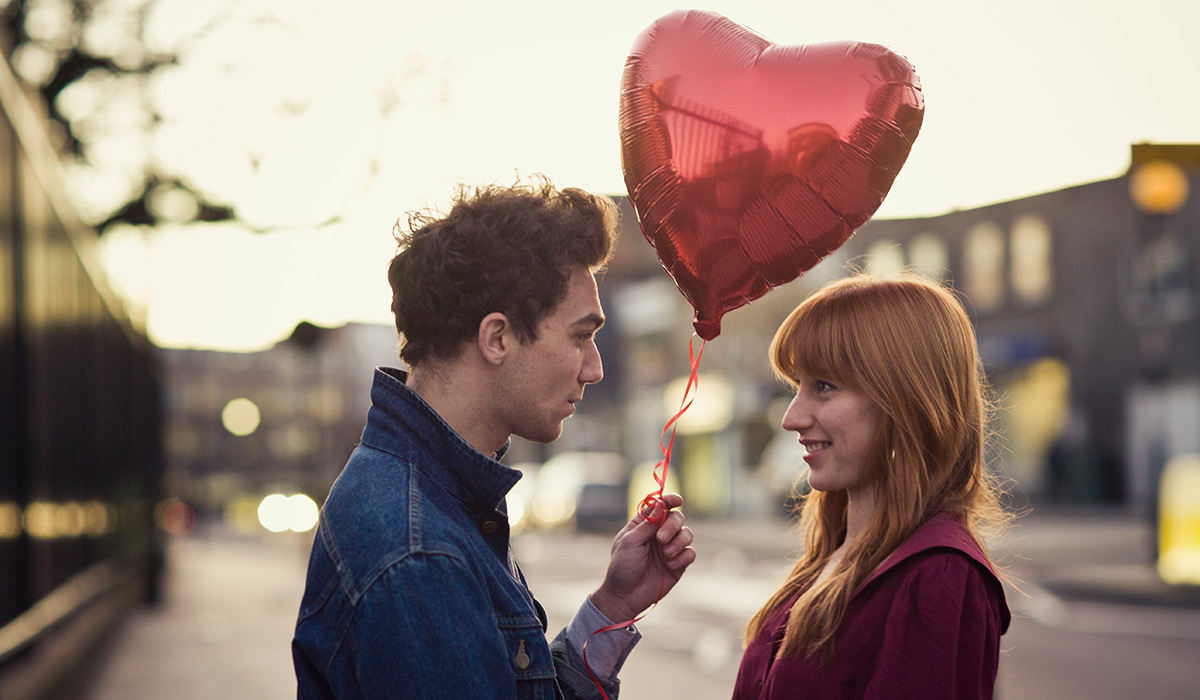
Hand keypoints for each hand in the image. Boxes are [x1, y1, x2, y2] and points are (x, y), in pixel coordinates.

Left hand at [589, 493, 695, 622]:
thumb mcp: (631, 542)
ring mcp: (670, 548)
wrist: (626, 596)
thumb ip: (647, 524)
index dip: (670, 500)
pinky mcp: (678, 564)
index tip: (677, 500)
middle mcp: (659, 534)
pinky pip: (691, 553)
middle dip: (673, 525)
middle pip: (677, 518)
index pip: (660, 506)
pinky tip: (671, 565)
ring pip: (688, 534)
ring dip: (679, 542)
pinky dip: (683, 557)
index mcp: (644, 525)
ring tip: (666, 555)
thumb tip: (660, 504)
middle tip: (661, 539)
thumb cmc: (623, 566)